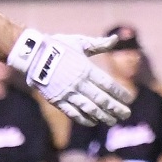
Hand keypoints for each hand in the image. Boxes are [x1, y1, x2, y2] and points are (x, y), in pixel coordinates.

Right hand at [7, 28, 131, 125]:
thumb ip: (98, 44)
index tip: (129, 99)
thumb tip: (115, 39)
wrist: (32, 55)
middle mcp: (78, 83)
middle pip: (101, 99)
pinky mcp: (57, 100)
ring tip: (113, 121)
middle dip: (115, 108)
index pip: (107, 84)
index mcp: (85, 69)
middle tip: (126, 114)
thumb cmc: (57, 45)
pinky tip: (93, 122)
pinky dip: (84, 119)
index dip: (119, 93)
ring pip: (89, 108)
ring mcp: (67, 93)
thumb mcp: (79, 42)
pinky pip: (73, 113)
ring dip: (103, 116)